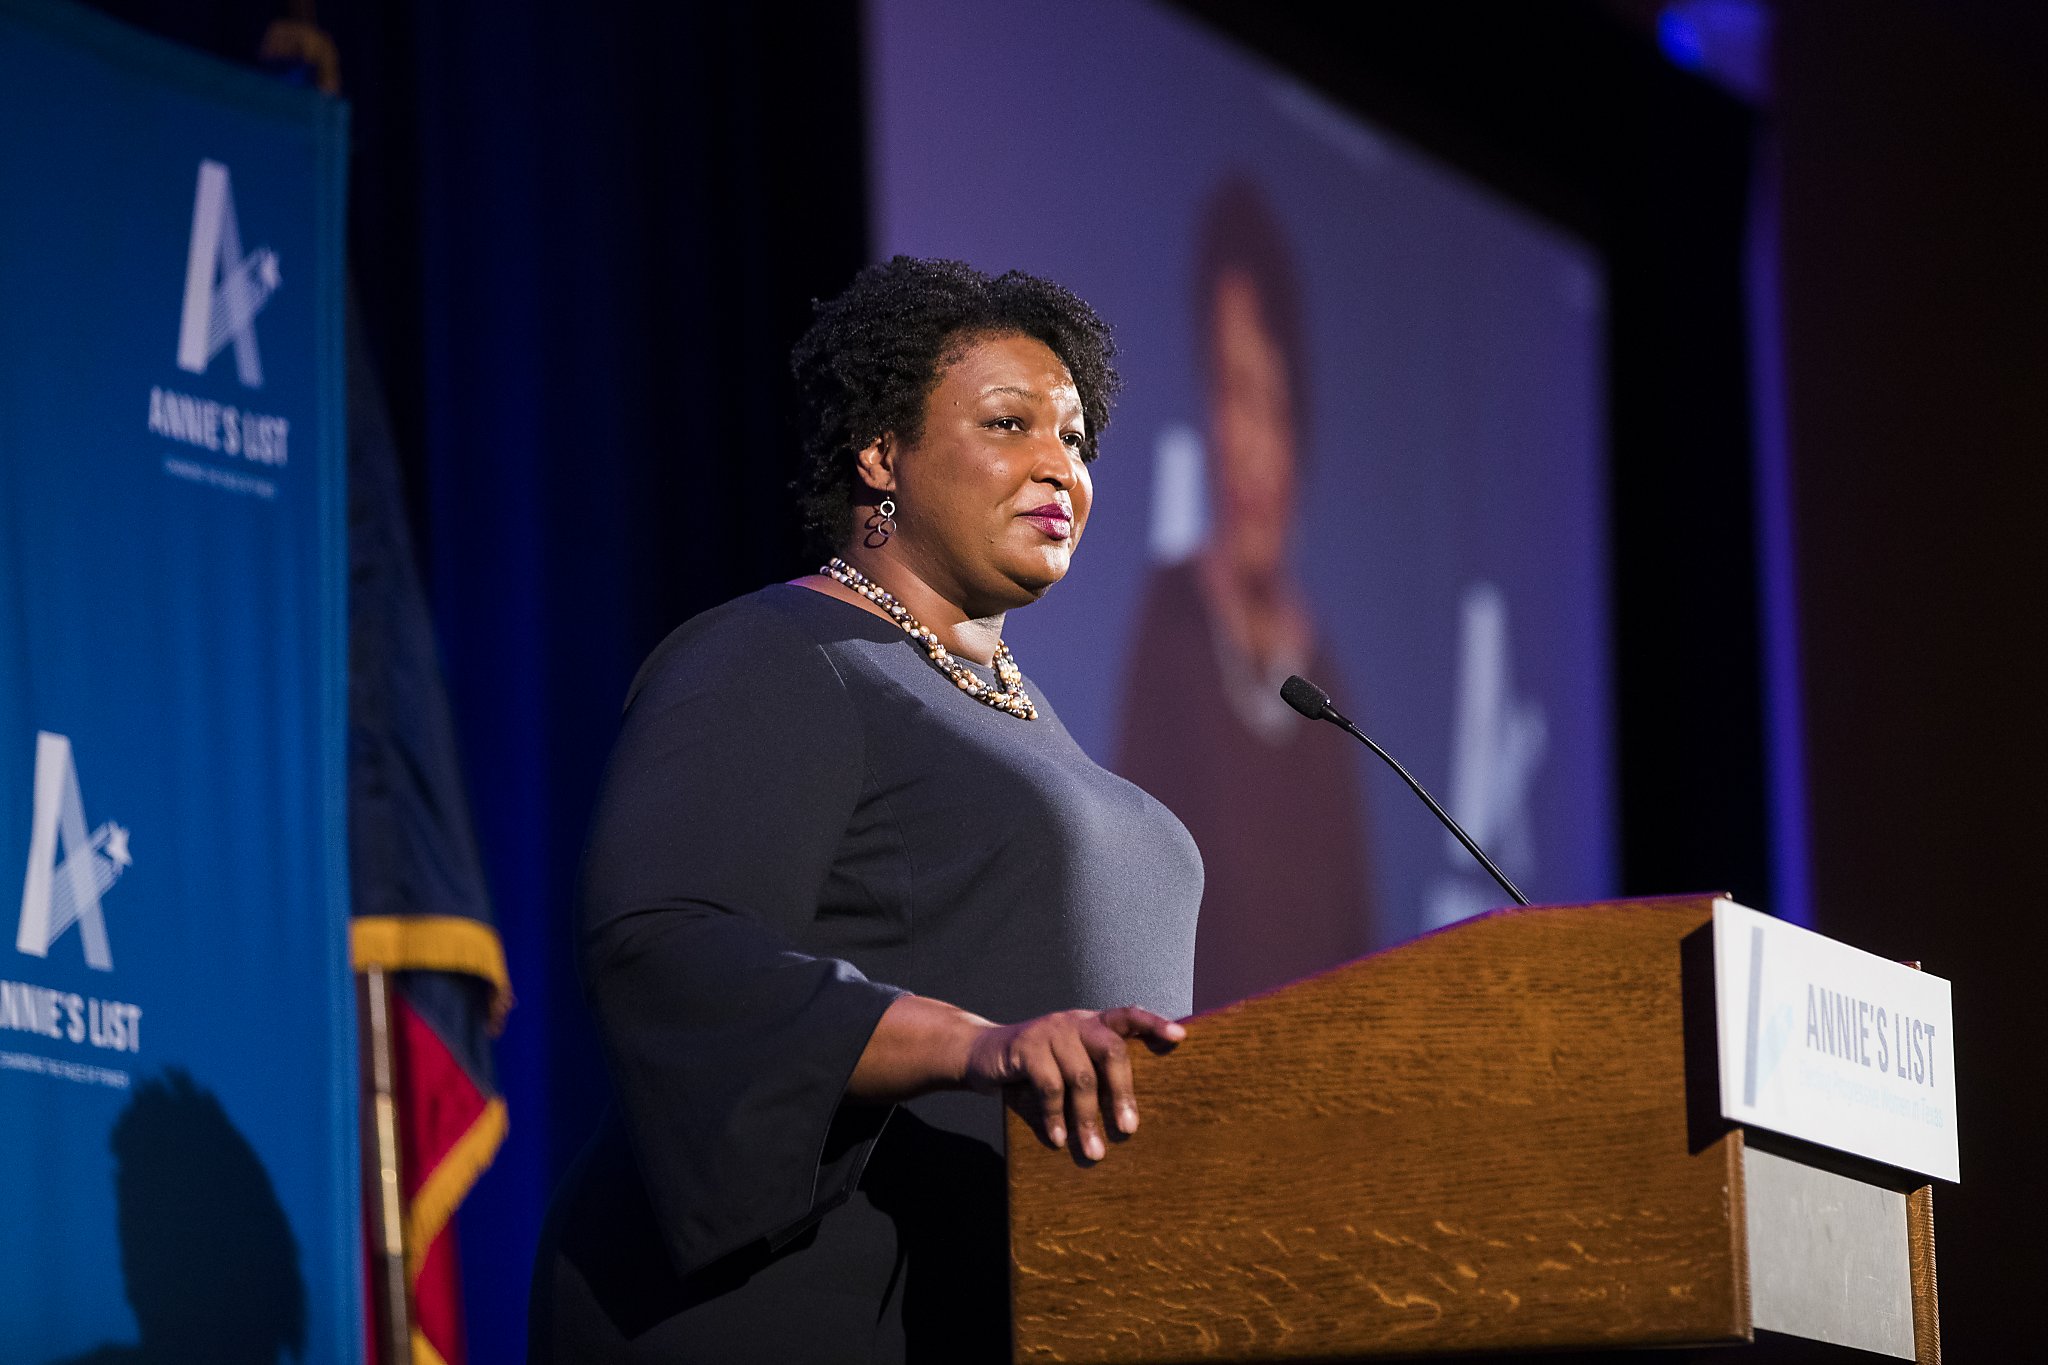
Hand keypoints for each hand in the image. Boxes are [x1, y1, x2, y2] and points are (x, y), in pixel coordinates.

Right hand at [963, 1007, 1185, 1162]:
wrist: (983, 1054)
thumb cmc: (1038, 1066)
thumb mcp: (1069, 1063)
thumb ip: (1095, 1075)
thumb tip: (1129, 1122)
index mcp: (1092, 1023)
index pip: (1129, 1015)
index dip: (1155, 1024)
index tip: (1180, 1038)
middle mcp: (1075, 1022)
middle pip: (1111, 1050)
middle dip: (1123, 1092)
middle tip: (1129, 1129)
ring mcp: (1049, 1032)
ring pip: (1081, 1077)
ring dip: (1087, 1119)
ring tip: (1094, 1151)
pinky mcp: (1025, 1047)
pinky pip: (1049, 1087)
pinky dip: (1056, 1117)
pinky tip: (1059, 1139)